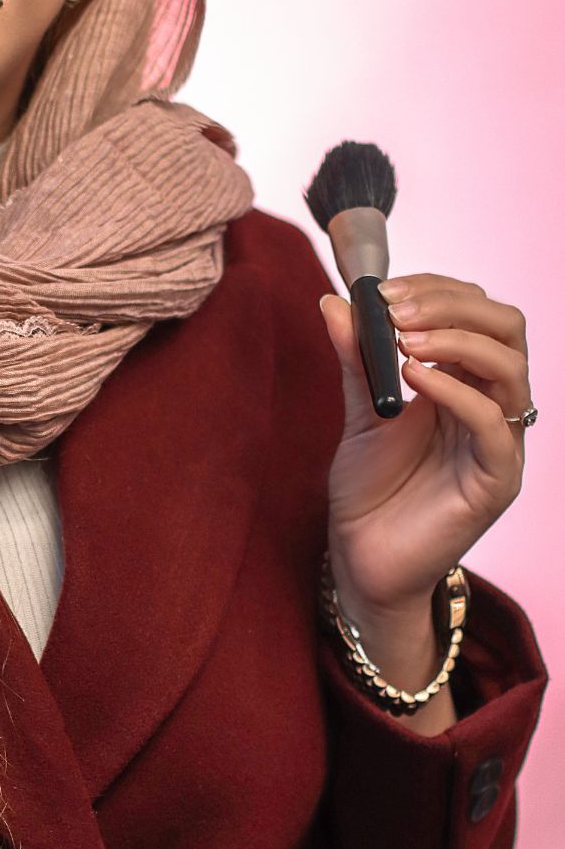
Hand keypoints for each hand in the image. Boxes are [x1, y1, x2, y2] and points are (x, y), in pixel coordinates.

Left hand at [317, 273, 531, 623]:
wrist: (361, 558)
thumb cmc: (369, 489)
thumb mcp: (360, 411)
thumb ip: (356, 358)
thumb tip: (337, 301)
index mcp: (466, 382)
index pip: (479, 314)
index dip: (438, 291)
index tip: (384, 290)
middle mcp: (492, 405)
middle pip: (507, 329)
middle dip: (454, 306)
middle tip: (397, 310)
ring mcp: (499, 443)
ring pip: (511, 369)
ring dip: (456, 341)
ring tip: (404, 341)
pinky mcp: (496, 481)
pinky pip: (494, 424)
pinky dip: (457, 392)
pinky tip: (414, 379)